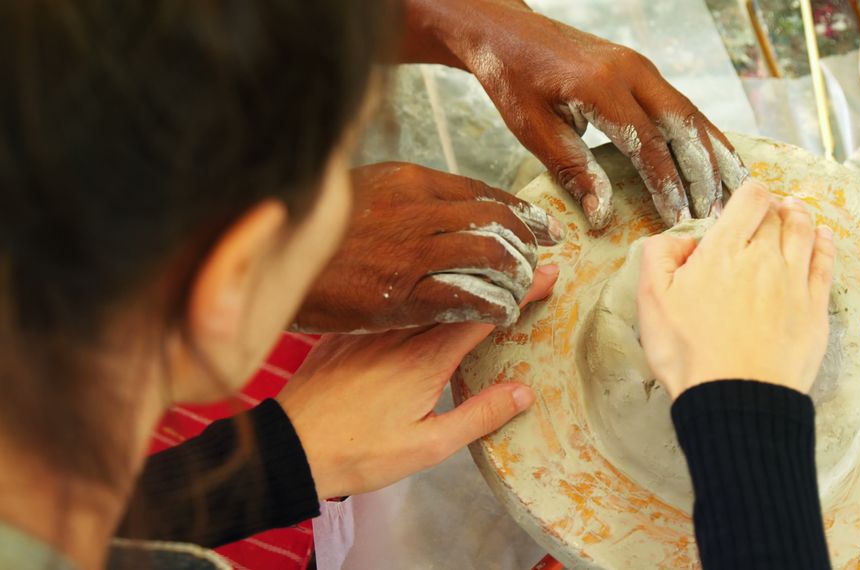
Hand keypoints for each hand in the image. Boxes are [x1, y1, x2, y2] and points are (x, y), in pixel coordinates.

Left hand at [278, 264, 558, 498]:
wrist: (287, 449)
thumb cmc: (358, 453)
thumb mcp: (427, 447)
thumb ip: (478, 416)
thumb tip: (525, 392)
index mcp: (425, 359)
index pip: (484, 314)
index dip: (520, 293)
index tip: (549, 274)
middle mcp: (400, 334)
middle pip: (458, 293)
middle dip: (496, 275)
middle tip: (529, 259)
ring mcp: (371, 330)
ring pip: (424, 292)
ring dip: (459, 277)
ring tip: (487, 267)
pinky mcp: (346, 333)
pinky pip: (392, 303)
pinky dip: (418, 290)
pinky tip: (426, 289)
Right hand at [294, 163, 561, 332]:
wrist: (265, 264)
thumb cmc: (308, 234)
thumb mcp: (357, 193)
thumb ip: (397, 195)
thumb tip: (430, 199)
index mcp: (407, 181)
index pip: (482, 191)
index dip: (519, 210)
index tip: (540, 224)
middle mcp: (417, 210)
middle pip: (496, 220)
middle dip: (528, 241)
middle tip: (543, 258)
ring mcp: (412, 252)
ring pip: (491, 255)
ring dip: (517, 274)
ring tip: (525, 289)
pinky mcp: (404, 294)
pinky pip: (467, 297)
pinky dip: (494, 305)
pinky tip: (503, 314)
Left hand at [406, 0, 748, 228]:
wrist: (506, 31)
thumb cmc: (512, 79)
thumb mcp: (533, 129)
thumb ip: (573, 169)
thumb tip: (603, 215)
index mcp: (601, 85)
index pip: (648, 143)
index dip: (667, 184)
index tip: (679, 219)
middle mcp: (631, 70)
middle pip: (683, 126)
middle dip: (703, 174)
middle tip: (714, 214)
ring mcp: (641, 66)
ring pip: (691, 114)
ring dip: (714, 155)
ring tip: (734, 193)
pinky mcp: (642, 70)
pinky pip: (682, 105)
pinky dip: (704, 135)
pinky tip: (720, 160)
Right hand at [636, 180, 835, 397]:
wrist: (736, 398)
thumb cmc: (689, 352)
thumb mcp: (651, 300)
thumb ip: (660, 256)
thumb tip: (681, 239)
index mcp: (725, 250)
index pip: (749, 200)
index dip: (749, 193)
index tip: (744, 201)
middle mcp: (765, 258)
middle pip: (778, 216)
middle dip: (772, 207)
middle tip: (768, 209)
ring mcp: (795, 283)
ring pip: (805, 233)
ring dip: (800, 217)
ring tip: (795, 212)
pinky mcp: (814, 309)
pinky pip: (825, 264)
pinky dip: (825, 244)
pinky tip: (823, 237)